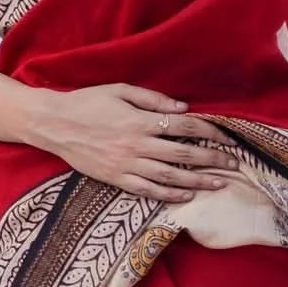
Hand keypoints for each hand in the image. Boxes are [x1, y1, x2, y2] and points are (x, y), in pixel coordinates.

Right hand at [28, 83, 241, 201]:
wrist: (53, 124)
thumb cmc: (87, 102)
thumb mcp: (120, 90)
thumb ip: (153, 100)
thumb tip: (184, 109)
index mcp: (140, 120)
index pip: (185, 127)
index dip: (210, 132)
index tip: (228, 138)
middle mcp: (137, 145)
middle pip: (184, 154)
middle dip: (212, 159)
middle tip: (234, 164)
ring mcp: (126, 165)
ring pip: (170, 176)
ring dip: (198, 181)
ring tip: (219, 184)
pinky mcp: (116, 179)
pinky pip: (147, 190)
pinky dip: (169, 194)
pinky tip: (186, 196)